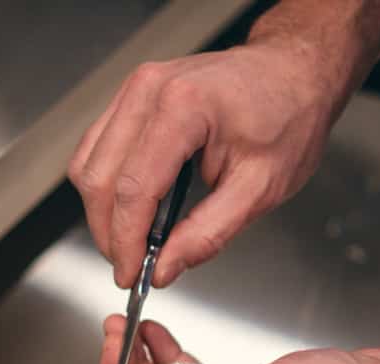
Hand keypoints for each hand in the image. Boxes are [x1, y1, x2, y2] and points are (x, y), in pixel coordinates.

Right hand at [68, 42, 337, 288]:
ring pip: (87, 165)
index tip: (131, 275)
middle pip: (100, 179)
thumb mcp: (260, 189)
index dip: (126, 242)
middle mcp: (149, 91)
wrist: (293, 73)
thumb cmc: (287, 118)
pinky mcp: (130, 98)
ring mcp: (135, 90)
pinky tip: (132, 211)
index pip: (133, 189)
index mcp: (184, 108)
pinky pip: (96, 150)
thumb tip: (164, 269)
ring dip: (102, 213)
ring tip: (132, 243)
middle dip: (109, 234)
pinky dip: (106, 189)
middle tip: (131, 268)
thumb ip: (208, 234)